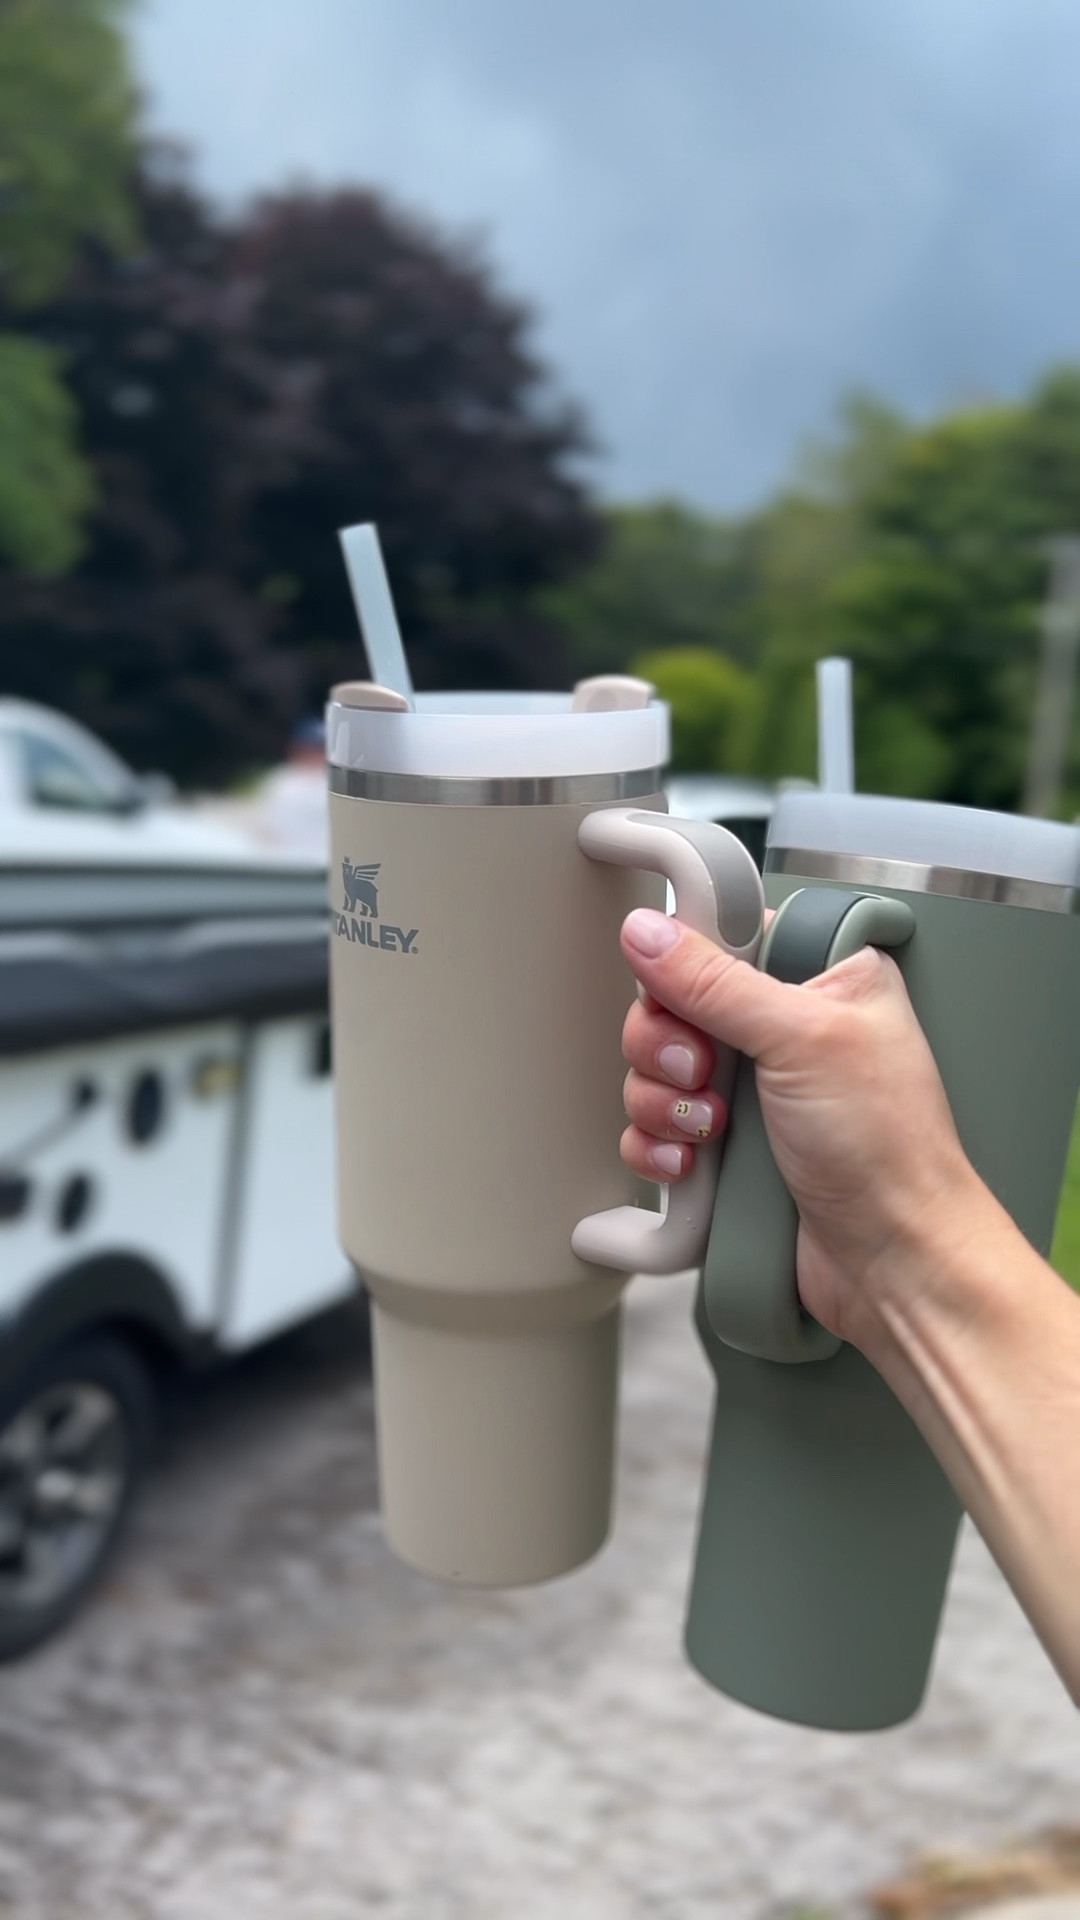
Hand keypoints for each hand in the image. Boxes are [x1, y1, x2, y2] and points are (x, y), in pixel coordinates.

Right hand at [618, 907, 982, 1350]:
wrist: (892, 1258)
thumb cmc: (888, 1149)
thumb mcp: (802, 1039)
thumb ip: (715, 981)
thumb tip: (648, 931)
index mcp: (821, 978)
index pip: (722, 938)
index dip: (685, 966)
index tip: (680, 996)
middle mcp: (783, 1028)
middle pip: (672, 1005)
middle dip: (666, 1046)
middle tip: (701, 1072)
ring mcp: (752, 1090)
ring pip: (655, 1070)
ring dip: (662, 1103)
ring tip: (706, 1130)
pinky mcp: (727, 1145)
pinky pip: (656, 1129)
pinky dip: (659, 1147)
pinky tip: (689, 1165)